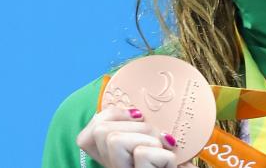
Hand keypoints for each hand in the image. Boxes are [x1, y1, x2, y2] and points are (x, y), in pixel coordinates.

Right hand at [77, 107, 194, 167]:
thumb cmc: (179, 161)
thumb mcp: (158, 139)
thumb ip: (143, 126)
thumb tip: (138, 104)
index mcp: (115, 158)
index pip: (86, 134)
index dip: (112, 115)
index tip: (139, 115)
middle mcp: (113, 167)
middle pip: (100, 131)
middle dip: (137, 126)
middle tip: (160, 139)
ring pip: (114, 140)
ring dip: (149, 140)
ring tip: (165, 152)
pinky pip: (143, 153)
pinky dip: (165, 156)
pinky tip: (171, 165)